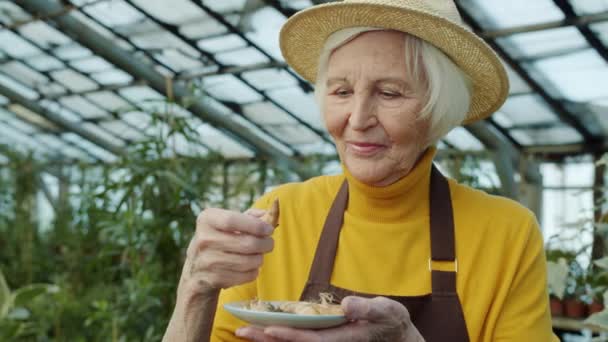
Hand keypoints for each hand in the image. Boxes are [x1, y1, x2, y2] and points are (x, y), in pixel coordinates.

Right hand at [178, 207, 274, 298]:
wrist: (196, 270)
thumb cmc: (219, 239)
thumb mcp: (226, 223)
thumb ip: (250, 216)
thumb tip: (270, 213)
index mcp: (207, 220)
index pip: (232, 220)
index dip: (255, 225)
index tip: (269, 229)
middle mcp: (204, 239)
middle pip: (246, 243)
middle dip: (265, 244)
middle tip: (270, 243)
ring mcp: (206, 261)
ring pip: (248, 262)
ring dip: (260, 258)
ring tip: (259, 255)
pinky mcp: (213, 279)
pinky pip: (245, 276)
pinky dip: (254, 271)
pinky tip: (250, 267)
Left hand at [236, 296, 424, 341]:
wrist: (395, 334)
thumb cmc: (391, 321)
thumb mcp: (386, 311)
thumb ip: (368, 308)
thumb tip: (349, 304)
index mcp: (342, 339)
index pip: (310, 340)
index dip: (289, 336)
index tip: (268, 329)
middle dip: (266, 339)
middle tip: (240, 330)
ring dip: (266, 339)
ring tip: (242, 330)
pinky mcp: (322, 338)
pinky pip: (296, 338)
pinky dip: (278, 335)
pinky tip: (261, 330)